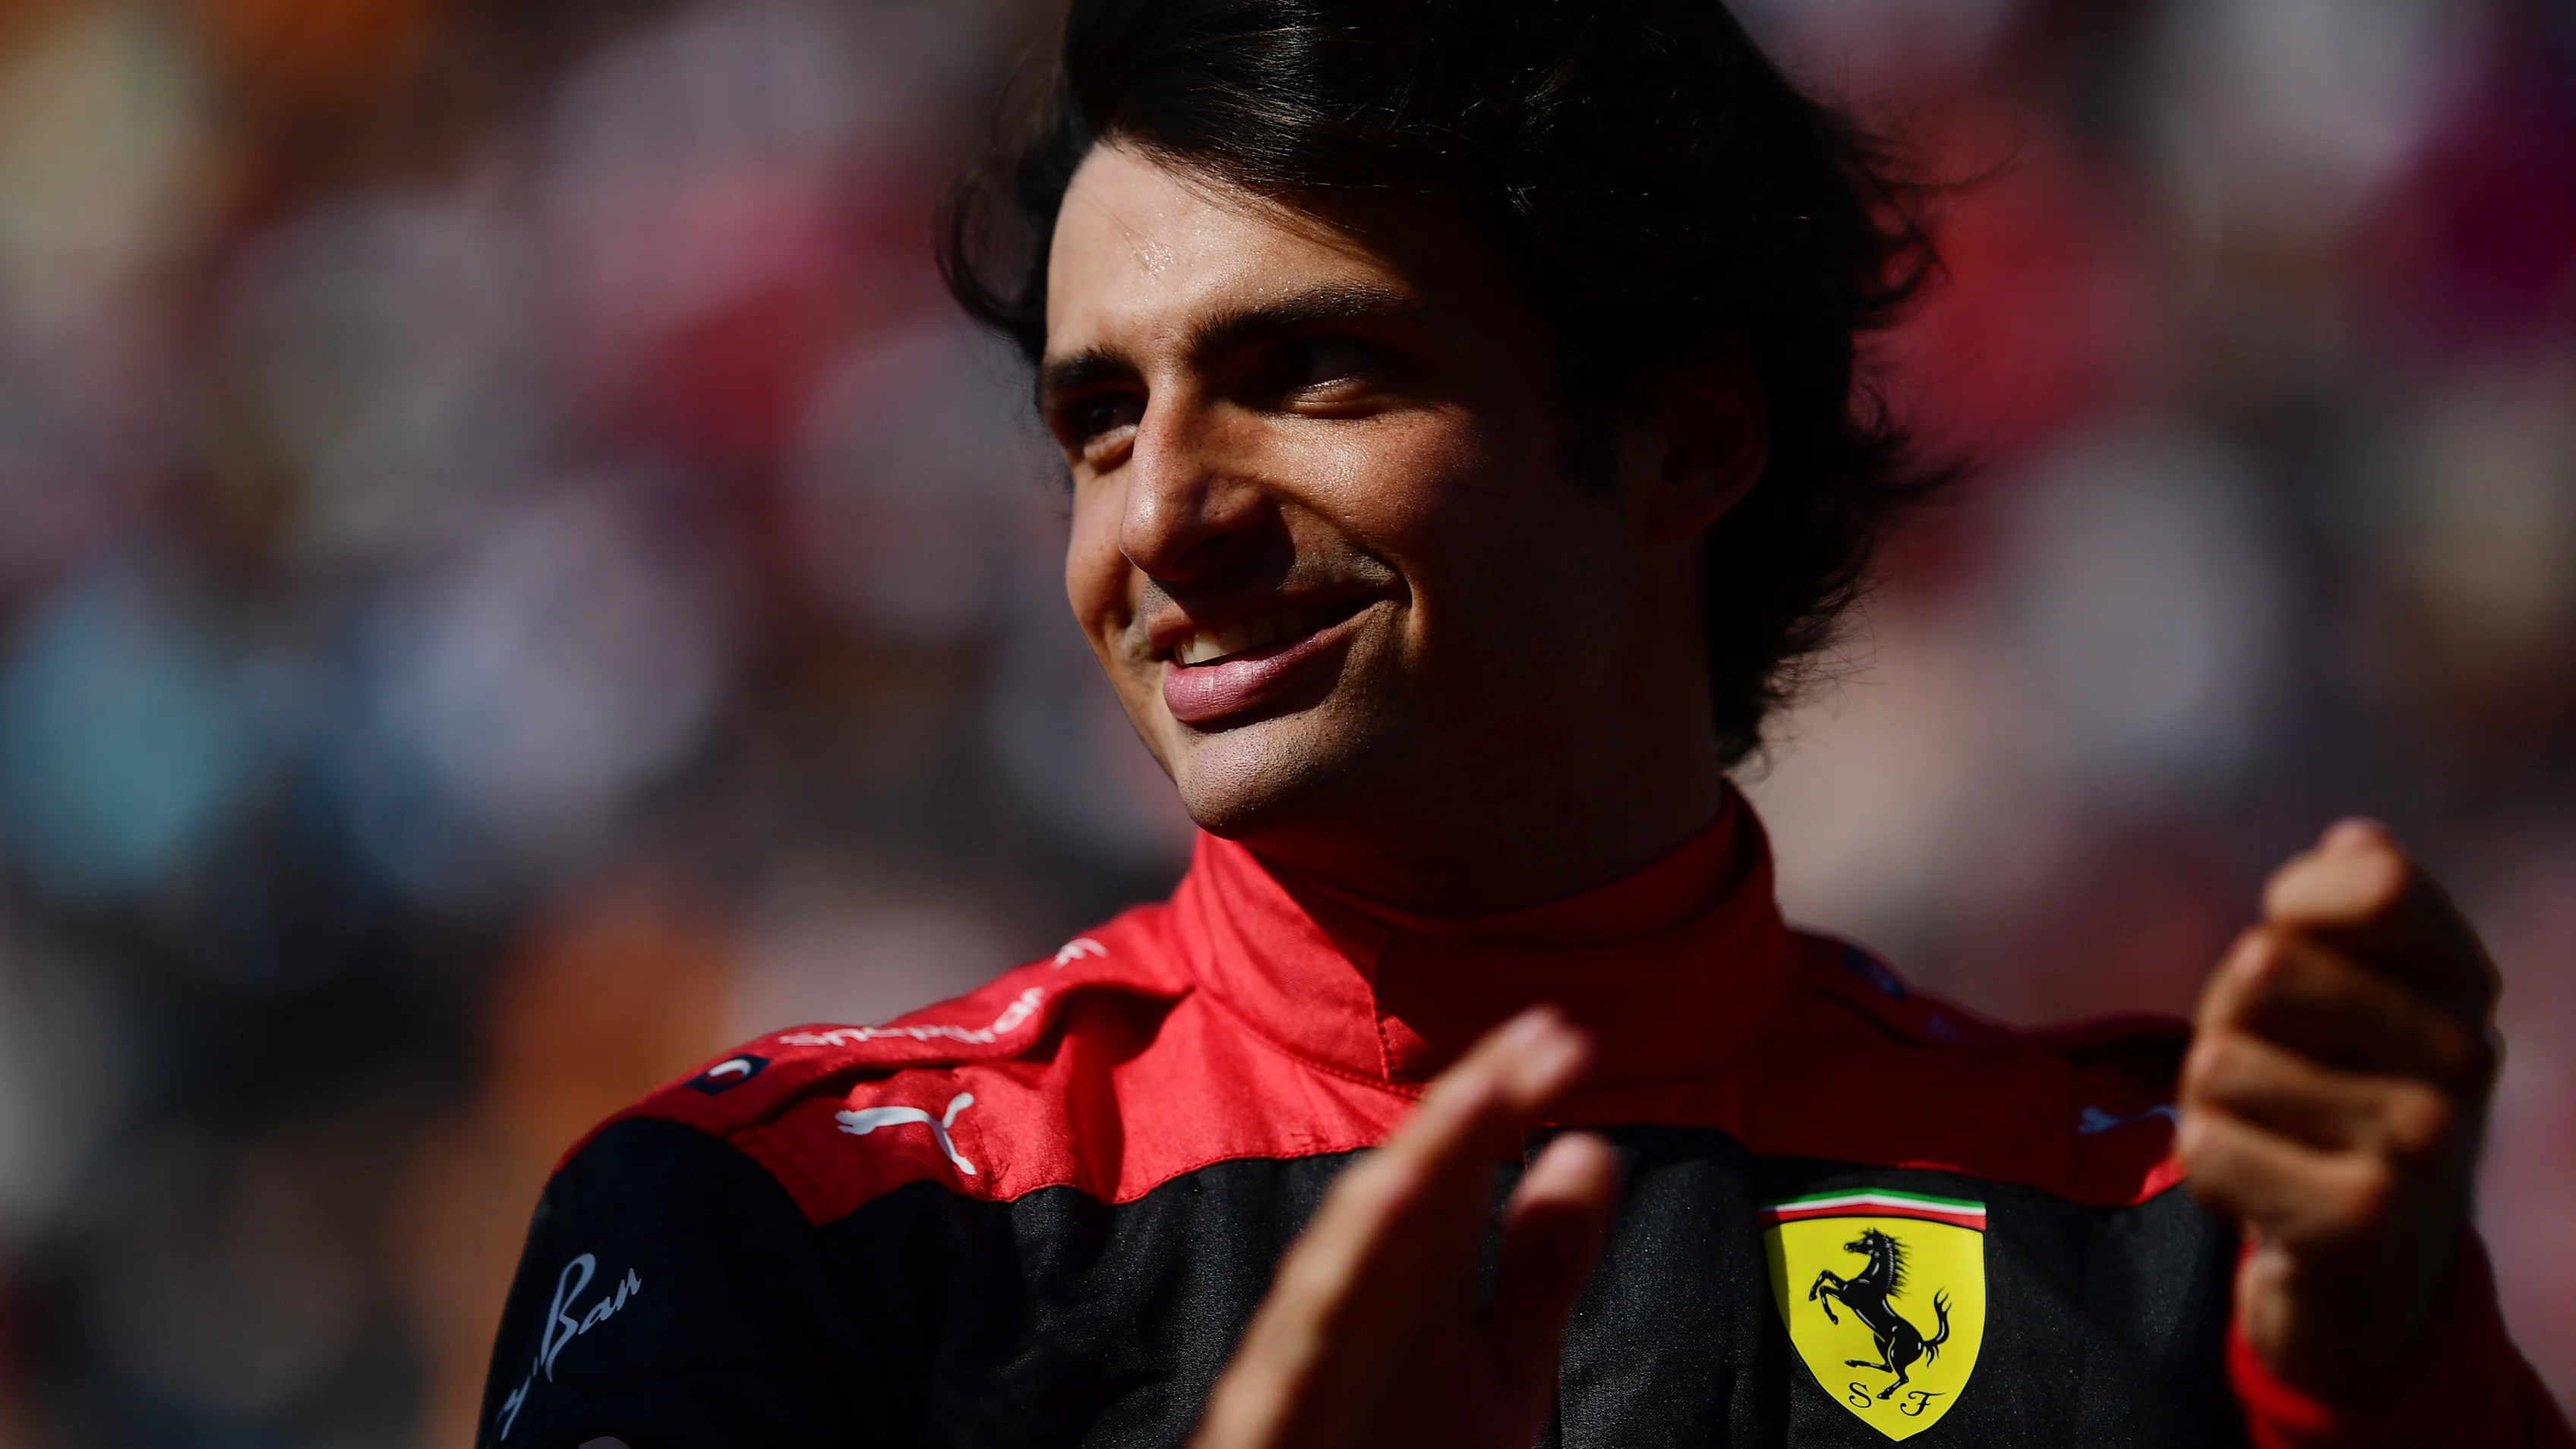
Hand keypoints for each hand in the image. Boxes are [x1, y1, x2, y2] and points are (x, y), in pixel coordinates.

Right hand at [1191, 1007, 1619, 1448]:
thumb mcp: (1499, 1375)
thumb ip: (1539, 1269)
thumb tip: (1591, 1145)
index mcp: (1406, 1285)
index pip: (1454, 1173)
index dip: (1504, 1103)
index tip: (1566, 1038)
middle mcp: (1347, 1310)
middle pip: (1398, 1203)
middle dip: (1460, 1121)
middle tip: (1536, 1044)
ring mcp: (1298, 1371)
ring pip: (1335, 1271)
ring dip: (1391, 1196)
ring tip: (1459, 1121)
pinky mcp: (1262, 1427)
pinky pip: (1289, 1363)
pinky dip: (1323, 1303)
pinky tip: (1375, 1241)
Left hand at [2177, 819, 2500, 1396]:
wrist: (2369, 1279)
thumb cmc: (2332, 1098)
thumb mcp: (2343, 992)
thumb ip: (2343, 911)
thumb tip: (2356, 840)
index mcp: (2463, 984)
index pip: (2377, 881)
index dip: (2296, 904)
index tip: (2299, 953)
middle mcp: (2465, 1060)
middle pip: (2262, 965)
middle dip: (2232, 1019)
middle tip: (2274, 1076)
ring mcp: (2424, 1145)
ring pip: (2220, 1061)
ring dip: (2212, 1101)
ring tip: (2270, 1137)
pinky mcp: (2359, 1222)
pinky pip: (2205, 1145)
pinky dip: (2202, 1165)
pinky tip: (2259, 1194)